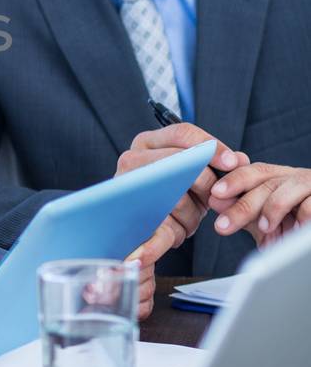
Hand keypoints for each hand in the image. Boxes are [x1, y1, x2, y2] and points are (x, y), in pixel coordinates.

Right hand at [117, 124, 246, 322]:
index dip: (212, 146)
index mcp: (148, 142)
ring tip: (190, 220)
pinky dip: (175, 231)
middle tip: (217, 199)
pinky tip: (178, 233)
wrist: (134, 232)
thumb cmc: (169, 196)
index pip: (183, 133)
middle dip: (206, 183)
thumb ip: (216, 164)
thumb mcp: (193, 176)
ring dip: (192, 213)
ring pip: (176, 196)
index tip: (234, 162)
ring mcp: (126, 185)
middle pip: (181, 162)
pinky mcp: (128, 215)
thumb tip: (240, 160)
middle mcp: (132, 158)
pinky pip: (161, 224)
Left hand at [209, 164, 310, 245]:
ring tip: (264, 227)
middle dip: (242, 205)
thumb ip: (243, 213)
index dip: (233, 180)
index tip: (214, 194)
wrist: (309, 245)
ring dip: (273, 209)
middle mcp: (295, 178)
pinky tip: (294, 230)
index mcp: (278, 179)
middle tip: (222, 226)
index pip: (253, 172)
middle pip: (266, 184)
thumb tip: (214, 200)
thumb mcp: (265, 223)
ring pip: (289, 189)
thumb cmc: (294, 230)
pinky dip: (302, 217)